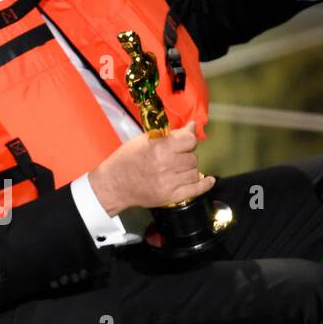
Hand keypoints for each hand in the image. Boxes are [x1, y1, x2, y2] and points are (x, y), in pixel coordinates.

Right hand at [90, 121, 214, 214]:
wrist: (114, 184)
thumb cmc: (127, 160)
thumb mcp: (146, 140)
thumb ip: (172, 134)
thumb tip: (192, 126)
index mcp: (159, 147)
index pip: (189, 140)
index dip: (188, 141)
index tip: (183, 143)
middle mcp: (166, 165)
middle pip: (193, 157)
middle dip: (186, 156)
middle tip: (175, 158)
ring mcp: (169, 182)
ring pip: (195, 172)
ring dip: (189, 170)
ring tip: (177, 169)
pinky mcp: (170, 196)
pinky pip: (196, 189)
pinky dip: (205, 184)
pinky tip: (208, 180)